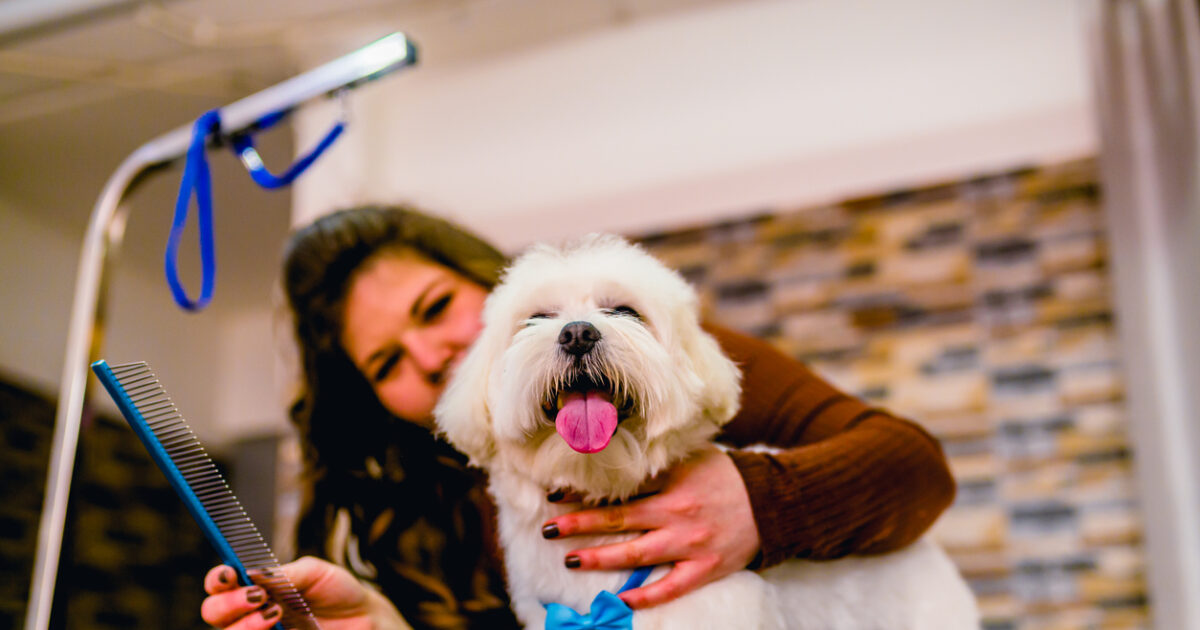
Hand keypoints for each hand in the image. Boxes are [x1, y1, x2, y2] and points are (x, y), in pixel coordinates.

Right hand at [200, 556, 411, 629]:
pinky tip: (282, 629)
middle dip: (228, 604)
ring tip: (276, 614)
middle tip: (259, 597)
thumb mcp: (316, 573)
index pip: (221, 585)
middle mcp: (252, 613)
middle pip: (214, 613)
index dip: (217, 580)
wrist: (366, 619)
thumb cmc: (339, 592)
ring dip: (246, 625)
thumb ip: (285, 574)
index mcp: (257, 587)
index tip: (230, 575)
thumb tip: (251, 572)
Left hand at [542, 445, 759, 608]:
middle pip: (619, 520)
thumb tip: (614, 464)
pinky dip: (642, 596)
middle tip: (548, 528)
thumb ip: (656, 464)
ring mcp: (691, 544)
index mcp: (673, 482)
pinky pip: (669, 587)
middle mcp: (678, 513)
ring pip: (636, 554)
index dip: (585, 491)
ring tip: (570, 558)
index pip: (620, 487)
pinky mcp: (704, 569)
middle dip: (579, 524)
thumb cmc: (725, 476)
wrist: (772, 503)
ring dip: (600, 557)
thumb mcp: (692, 459)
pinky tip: (617, 599)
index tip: (554, 494)